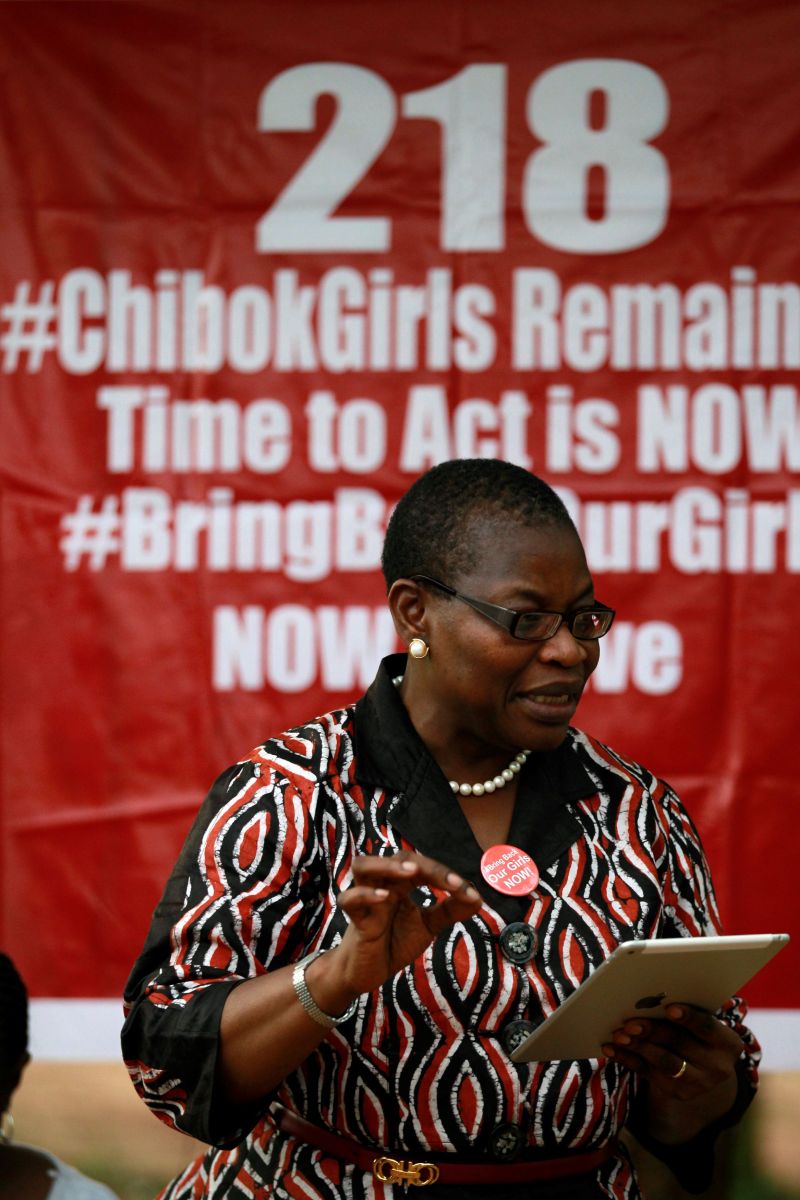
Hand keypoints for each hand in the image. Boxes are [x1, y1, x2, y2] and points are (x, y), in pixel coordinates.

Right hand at [316, 851, 482, 1006]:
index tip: (465, 890)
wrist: (367, 973)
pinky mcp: (356, 921)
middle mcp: (383, 885)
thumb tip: (478, 898)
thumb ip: (450, 911)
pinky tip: (383, 897)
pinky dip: (364, 895)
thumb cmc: (394, 942)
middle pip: (396, 858)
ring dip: (385, 865)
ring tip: (409, 873)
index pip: (420, 864)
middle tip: (444, 879)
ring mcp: (367, 901)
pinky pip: (349, 900)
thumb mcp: (427, 926)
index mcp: (401, 884)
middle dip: (422, 864)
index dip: (442, 873)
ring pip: (362, 866)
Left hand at [602, 1004, 744, 1142]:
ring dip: (638, 1046)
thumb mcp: (704, 1024)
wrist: (705, 1069)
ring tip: (618, 1034)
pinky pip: (648, 1073)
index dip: (688, 1017)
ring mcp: (697, 1084)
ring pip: (662, 1062)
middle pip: (679, 1044)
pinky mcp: (677, 1092)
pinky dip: (627, 1059)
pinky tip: (611, 1049)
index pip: (707, 1027)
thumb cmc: (699, 1033)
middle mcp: (717, 1067)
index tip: (669, 1008)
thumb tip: (651, 996)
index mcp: (728, 1043)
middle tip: (630, 1022)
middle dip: (652, 1031)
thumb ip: (688, 1012)